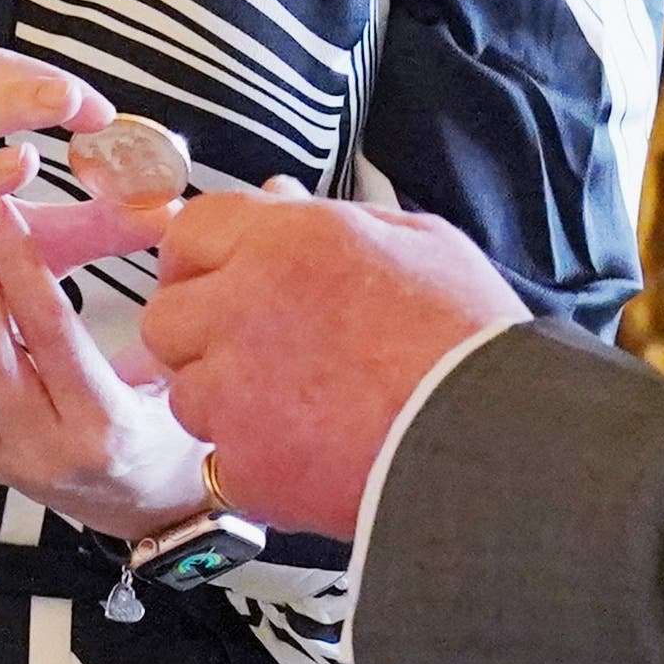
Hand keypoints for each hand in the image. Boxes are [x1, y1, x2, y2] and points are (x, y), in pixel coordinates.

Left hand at [0, 201, 210, 538]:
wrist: (157, 519)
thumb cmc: (178, 440)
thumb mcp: (181, 383)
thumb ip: (164, 322)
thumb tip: (170, 235)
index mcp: (105, 424)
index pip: (50, 330)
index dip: (22, 264)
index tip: (3, 210)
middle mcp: (48, 449)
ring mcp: (7, 463)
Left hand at [145, 192, 526, 537]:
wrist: (496, 442)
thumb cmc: (473, 341)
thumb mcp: (422, 243)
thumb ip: (336, 219)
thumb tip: (281, 198)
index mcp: (288, 242)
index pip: (193, 231)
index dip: (200, 259)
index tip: (213, 281)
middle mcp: (245, 308)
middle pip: (167, 318)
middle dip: (200, 335)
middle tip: (249, 353)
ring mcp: (236, 392)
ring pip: (186, 395)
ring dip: (225, 403)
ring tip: (296, 411)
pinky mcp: (246, 464)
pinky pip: (220, 462)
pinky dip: (255, 464)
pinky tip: (309, 457)